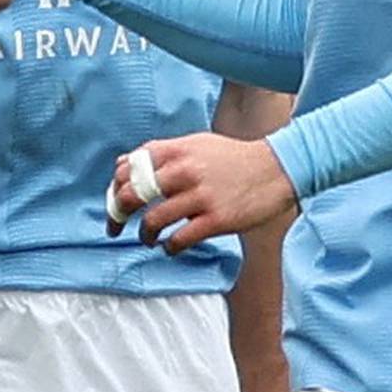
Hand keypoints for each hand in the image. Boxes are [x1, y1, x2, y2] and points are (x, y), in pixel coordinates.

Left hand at [105, 133, 298, 253]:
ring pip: (153, 220)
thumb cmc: (233, 158)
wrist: (276, 169)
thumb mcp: (196, 144)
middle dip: (118, 215)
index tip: (114, 202)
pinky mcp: (216, 220)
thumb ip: (161, 153)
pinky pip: (178, 240)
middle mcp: (184, 170)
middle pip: (133, 194)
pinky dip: (168, 247)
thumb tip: (123, 165)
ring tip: (149, 238)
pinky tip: (171, 246)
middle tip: (116, 226)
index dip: (115, 187)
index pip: (129, 167)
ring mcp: (200, 196)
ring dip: (145, 235)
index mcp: (177, 150)